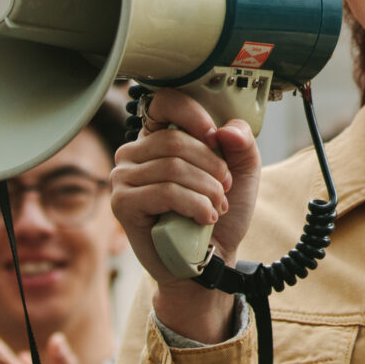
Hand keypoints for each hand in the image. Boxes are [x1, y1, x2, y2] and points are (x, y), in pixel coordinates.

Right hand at [111, 90, 260, 338]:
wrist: (210, 260)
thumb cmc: (219, 214)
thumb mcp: (241, 173)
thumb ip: (241, 143)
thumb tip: (226, 130)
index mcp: (159, 137)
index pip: (164, 102)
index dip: (192, 114)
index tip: (215, 136)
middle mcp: (135, 153)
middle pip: (175, 141)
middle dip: (212, 166)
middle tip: (224, 188)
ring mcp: (124, 178)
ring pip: (172, 167)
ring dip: (207, 189)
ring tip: (216, 207)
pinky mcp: (122, 204)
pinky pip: (164, 192)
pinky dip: (195, 205)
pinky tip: (204, 218)